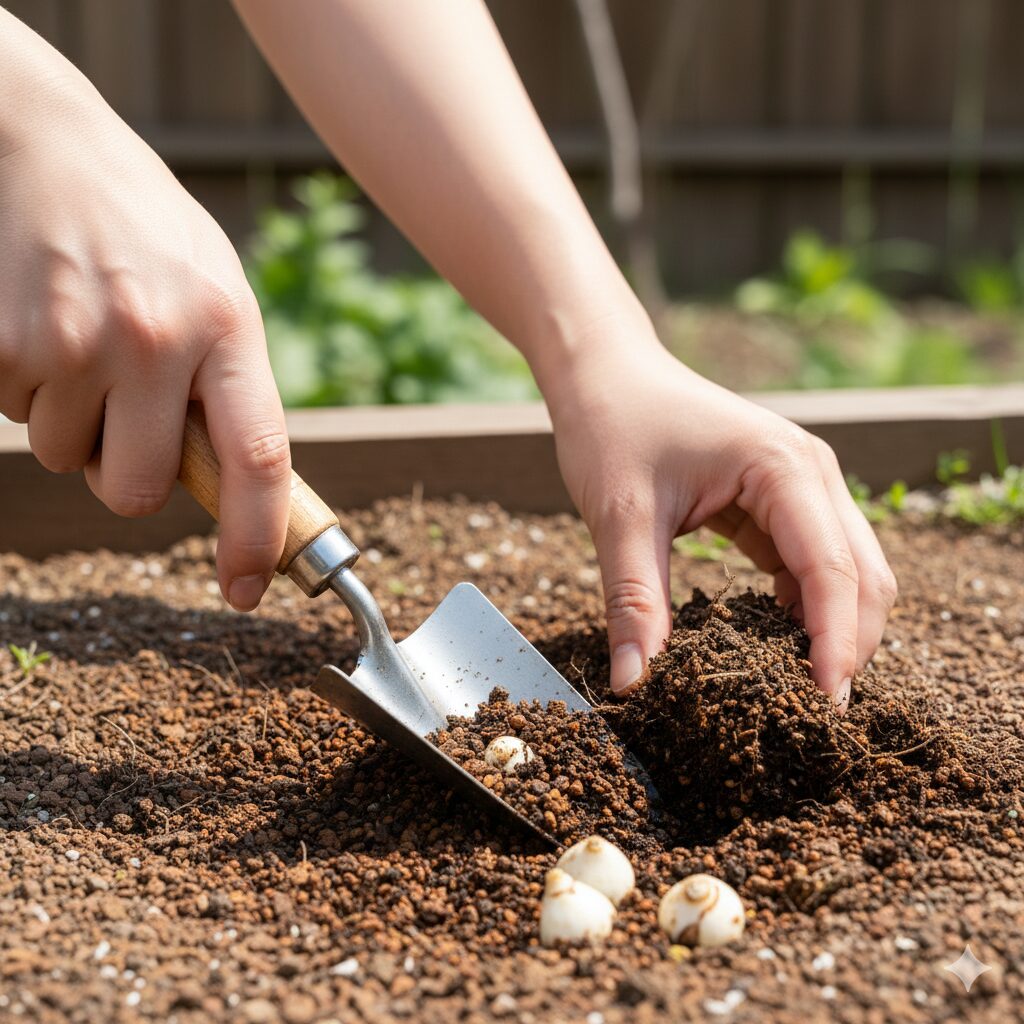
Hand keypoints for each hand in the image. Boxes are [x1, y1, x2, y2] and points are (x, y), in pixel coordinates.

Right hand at [0, 42, 289, 610]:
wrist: (50, 144)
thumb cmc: (151, 234)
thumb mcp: (218, 294)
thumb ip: (229, 386)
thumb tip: (240, 487)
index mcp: (227, 328)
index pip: (257, 457)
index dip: (255, 535)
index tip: (248, 588)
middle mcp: (154, 338)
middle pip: (136, 489)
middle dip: (129, 473)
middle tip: (128, 411)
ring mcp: (70, 340)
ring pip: (67, 458)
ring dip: (76, 422)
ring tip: (87, 344)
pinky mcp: (1, 342)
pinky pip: (16, 418)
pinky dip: (29, 391)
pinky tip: (46, 329)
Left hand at [547, 321, 896, 709]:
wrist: (604, 372)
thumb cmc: (613, 425)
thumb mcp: (620, 516)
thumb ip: (633, 601)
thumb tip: (635, 684)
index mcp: (784, 467)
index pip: (832, 569)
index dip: (835, 641)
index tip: (825, 703)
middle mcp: (810, 473)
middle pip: (862, 574)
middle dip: (848, 643)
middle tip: (816, 713)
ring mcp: (800, 485)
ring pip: (846, 572)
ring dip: (830, 628)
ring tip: (797, 689)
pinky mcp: (779, 499)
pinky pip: (809, 563)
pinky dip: (801, 606)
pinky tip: (772, 644)